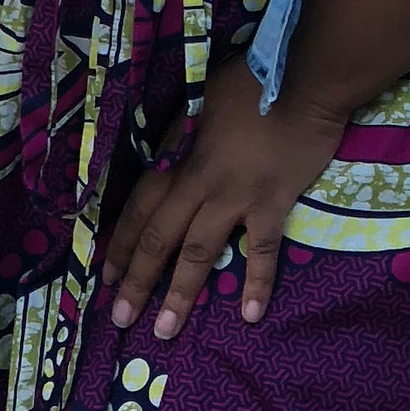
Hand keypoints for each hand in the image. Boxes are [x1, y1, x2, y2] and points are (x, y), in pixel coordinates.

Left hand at [100, 56, 349, 343]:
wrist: (302, 79)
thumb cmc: (249, 82)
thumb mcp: (200, 101)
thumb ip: (182, 136)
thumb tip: (165, 158)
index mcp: (178, 157)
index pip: (139, 207)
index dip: (121, 243)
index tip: (106, 276)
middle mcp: (198, 183)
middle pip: (158, 237)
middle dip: (136, 280)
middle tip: (121, 318)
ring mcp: (235, 197)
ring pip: (198, 252)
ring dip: (179, 294)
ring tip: (164, 331)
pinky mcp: (272, 203)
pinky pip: (261, 251)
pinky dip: (256, 283)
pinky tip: (249, 315)